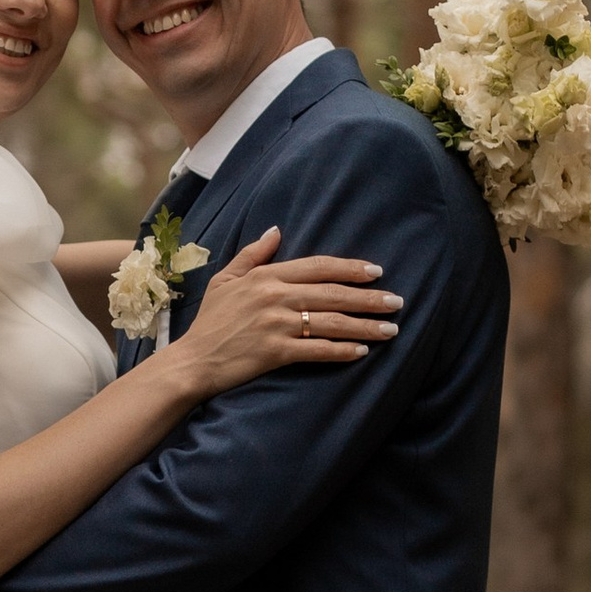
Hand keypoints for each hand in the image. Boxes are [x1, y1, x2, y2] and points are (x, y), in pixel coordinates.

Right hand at [160, 229, 401, 397]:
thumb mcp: (225, 280)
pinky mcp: (275, 352)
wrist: (193, 361)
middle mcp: (274, 297)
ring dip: (365, 326)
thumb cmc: (210, 321)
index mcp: (266, 276)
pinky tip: (361, 352)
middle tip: (397, 302)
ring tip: (390, 329)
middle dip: (370, 298)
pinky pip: (317, 350)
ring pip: (332, 322)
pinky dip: (342, 351)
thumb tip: (276, 230)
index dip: (350, 268)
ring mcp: (276, 325)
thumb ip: (252, 254)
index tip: (376, 272)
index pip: (318, 267)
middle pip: (333, 294)